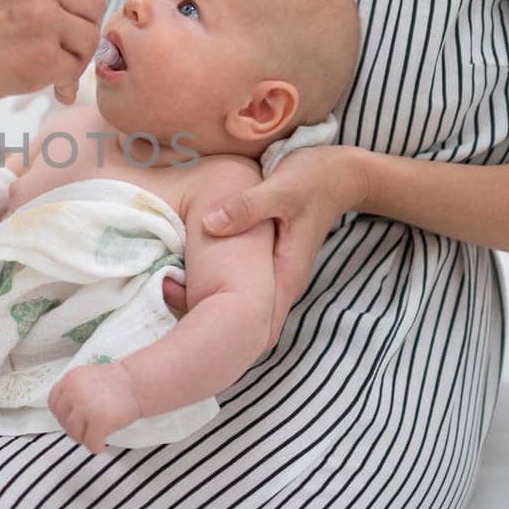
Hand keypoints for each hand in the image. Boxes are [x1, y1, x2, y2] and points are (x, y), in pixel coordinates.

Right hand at [0, 0, 105, 111]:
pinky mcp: (42, 53)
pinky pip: (75, 67)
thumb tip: (81, 13)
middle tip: (62, 48)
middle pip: (92, 1)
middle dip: (81, 27)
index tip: (58, 24)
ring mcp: (40, 15)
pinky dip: (65, 81)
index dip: (73, 4)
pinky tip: (49, 86)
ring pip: (88, 34)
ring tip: (51, 67)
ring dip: (75, 56)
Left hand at [48, 362, 142, 454]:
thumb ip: (75, 392)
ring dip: (83, 439)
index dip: (60, 414)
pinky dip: (96, 447)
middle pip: (62, 420)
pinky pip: (90, 442)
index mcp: (70, 380)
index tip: (69, 419)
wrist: (138, 383)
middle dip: (73, 428)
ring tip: (93, 438)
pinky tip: (102, 446)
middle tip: (84, 431)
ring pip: (73, 433)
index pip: (53, 402)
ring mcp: (85, 407)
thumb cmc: (118, 382)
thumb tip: (67, 414)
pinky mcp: (99, 421)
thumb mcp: (88, 378)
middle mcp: (74, 392)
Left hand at [163, 146, 371, 331]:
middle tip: (166, 300)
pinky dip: (214, 282)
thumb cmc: (314, 179)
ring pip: (241, 302)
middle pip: (247, 322)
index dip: (229, 336)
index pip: (262, 326)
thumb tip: (209, 225)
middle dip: (211, 322)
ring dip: (209, 301)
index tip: (192, 328)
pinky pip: (239, 282)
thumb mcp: (281, 188)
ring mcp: (273, 271)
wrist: (341, 172)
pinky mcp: (265, 259)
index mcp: (287, 273)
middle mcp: (281, 280)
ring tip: (167, 287)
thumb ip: (248, 207)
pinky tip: (186, 270)